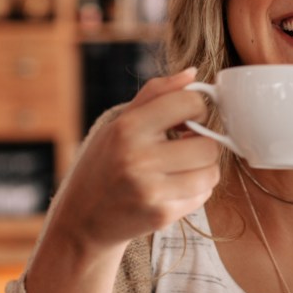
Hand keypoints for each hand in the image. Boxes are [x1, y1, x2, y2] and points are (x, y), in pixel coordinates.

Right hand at [44, 67, 221, 250]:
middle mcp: (139, 159)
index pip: (189, 102)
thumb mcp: (119, 123)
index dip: (196, 108)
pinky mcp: (161, 215)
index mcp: (128, 128)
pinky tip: (174, 188)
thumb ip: (156, 94)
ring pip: (211, 173)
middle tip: (186, 146)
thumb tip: (193, 73)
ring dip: (204, 169)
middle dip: (203, 143)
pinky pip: (202, 196)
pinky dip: (195, 190)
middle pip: (208, 144)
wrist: (81, 219)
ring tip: (183, 168)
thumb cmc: (103, 164)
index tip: (186, 118)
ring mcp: (151, 190)